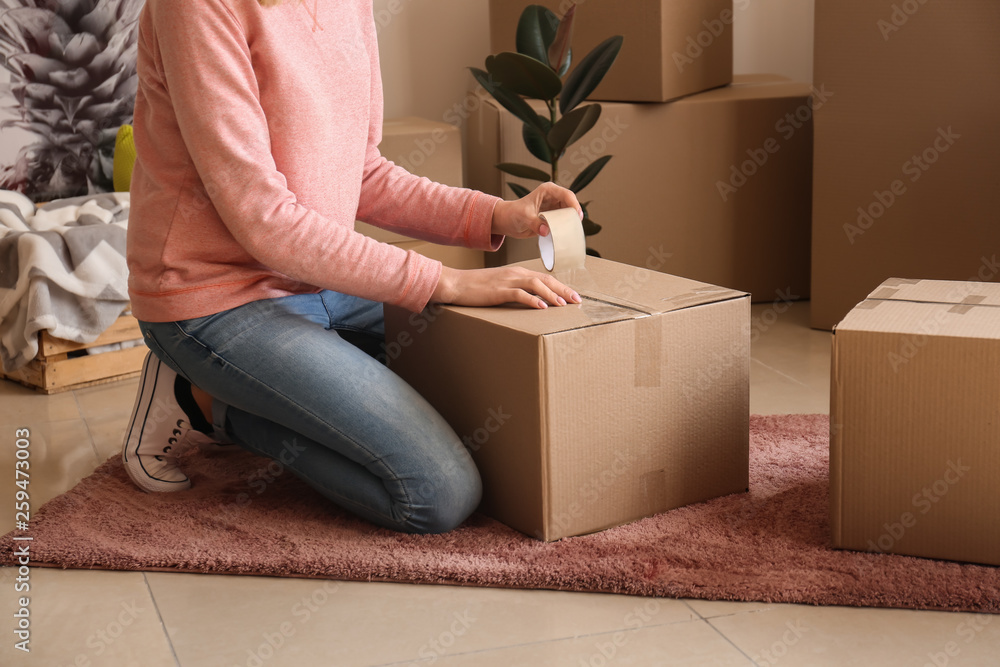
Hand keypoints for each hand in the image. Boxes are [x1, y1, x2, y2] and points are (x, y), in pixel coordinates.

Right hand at [432, 265, 581, 309]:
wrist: (456, 283)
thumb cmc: (477, 287)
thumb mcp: (500, 286)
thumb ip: (516, 290)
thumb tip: (532, 301)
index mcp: (517, 272)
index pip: (545, 278)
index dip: (561, 286)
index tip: (573, 295)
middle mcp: (516, 274)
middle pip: (545, 280)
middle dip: (563, 290)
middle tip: (576, 300)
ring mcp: (507, 281)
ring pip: (536, 285)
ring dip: (551, 295)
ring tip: (563, 305)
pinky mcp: (499, 290)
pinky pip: (519, 294)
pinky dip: (533, 301)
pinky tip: (542, 308)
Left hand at [491, 182, 583, 238]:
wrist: (507, 221)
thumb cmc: (513, 213)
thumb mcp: (524, 217)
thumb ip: (535, 223)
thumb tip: (546, 231)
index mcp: (548, 191)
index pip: (567, 195)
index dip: (574, 205)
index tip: (577, 216)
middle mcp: (553, 198)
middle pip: (571, 205)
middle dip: (574, 216)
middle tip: (575, 228)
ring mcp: (554, 208)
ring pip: (569, 214)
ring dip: (570, 223)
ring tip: (570, 232)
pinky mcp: (553, 218)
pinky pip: (563, 223)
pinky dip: (565, 229)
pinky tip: (564, 235)